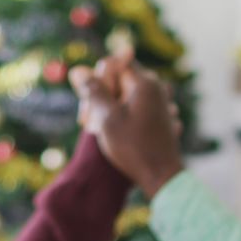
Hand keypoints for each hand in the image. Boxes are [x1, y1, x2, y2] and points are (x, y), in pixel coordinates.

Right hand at [70, 53, 183, 198]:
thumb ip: (93, 91)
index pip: (114, 63)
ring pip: (127, 96)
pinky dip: (124, 116)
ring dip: (110, 108)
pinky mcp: (161, 118)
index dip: (97, 79)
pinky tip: (116, 134)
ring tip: (98, 130)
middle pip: (120, 80)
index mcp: (145, 83)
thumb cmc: (133, 147)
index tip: (88, 102)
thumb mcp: (107, 118)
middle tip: (86, 121)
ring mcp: (161, 103)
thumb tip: (79, 70)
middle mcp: (156, 88)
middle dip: (102, 95)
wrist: (161, 176)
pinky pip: (137, 108)